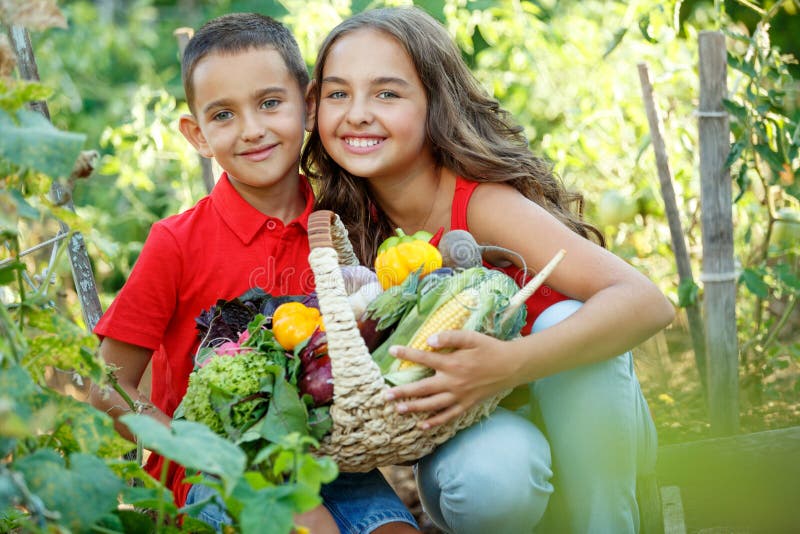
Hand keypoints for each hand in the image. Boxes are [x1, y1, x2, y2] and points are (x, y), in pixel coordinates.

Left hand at [384, 330, 522, 428]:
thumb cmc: (489, 349)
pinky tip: (422, 426)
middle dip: (403, 392)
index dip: (406, 354)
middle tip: (385, 395)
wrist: (511, 366)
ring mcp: (459, 396)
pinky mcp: (466, 405)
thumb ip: (450, 337)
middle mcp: (453, 382)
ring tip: (398, 410)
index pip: (424, 358)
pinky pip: (448, 416)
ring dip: (414, 408)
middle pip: (422, 389)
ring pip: (432, 405)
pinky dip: (435, 422)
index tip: (392, 351)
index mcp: (452, 363)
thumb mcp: (471, 337)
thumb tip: (428, 341)